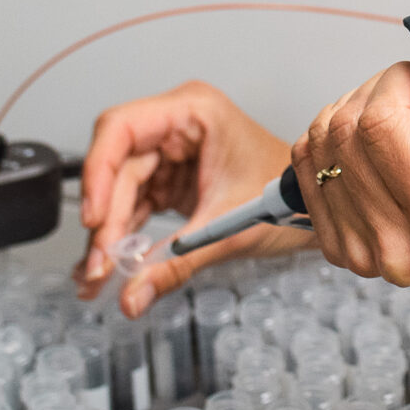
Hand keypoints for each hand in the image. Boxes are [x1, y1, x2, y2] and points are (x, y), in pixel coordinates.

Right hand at [78, 80, 310, 313]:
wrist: (317, 207)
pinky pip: (134, 206)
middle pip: (116, 167)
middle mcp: (176, 125)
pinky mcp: (171, 179)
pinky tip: (112, 268)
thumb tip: (132, 297)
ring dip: (108, 236)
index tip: (93, 220)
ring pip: (119, 191)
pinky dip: (123, 238)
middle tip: (99, 268)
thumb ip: (176, 264)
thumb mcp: (230, 230)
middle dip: (105, 221)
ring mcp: (171, 152)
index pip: (121, 129)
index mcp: (194, 111)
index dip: (97, 173)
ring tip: (98, 278)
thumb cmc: (289, 194)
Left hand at [292, 63, 409, 323]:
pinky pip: (309, 162)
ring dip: (355, 112)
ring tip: (401, 122)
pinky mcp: (335, 245)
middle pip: (348, 129)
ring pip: (323, 140)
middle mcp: (396, 249)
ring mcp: (360, 252)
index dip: (402, 83)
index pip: (382, 123)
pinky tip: (375, 145)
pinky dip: (335, 137)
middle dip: (380, 94)